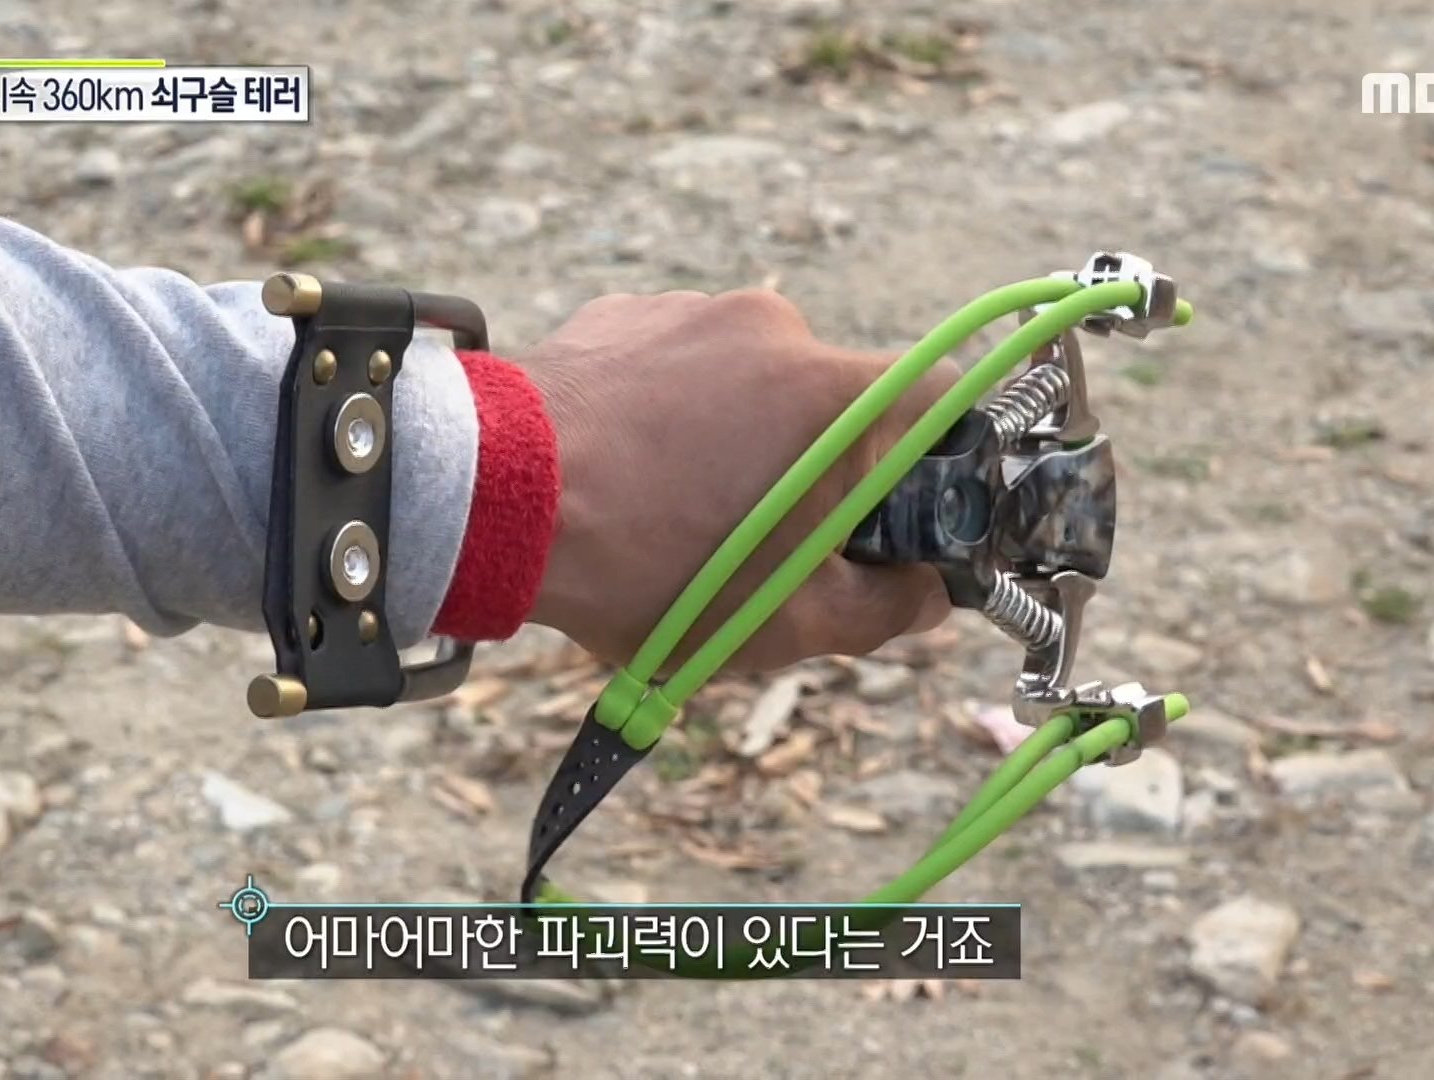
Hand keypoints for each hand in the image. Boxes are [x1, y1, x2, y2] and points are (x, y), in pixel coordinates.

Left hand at [521, 288, 954, 674]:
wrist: (492, 502)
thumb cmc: (645, 564)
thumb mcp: (782, 621)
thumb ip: (884, 610)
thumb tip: (928, 597)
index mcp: (833, 392)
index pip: (941, 396)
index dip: (938, 459)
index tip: (905, 510)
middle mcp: (773, 327)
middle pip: (837, 400)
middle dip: (820, 467)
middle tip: (772, 539)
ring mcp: (692, 310)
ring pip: (751, 383)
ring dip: (740, 438)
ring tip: (678, 510)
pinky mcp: (625, 314)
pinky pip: (678, 364)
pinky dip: (672, 412)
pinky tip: (630, 472)